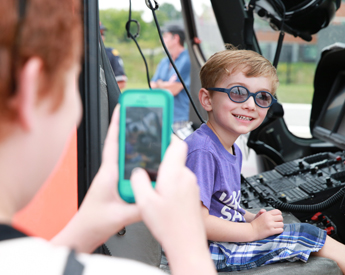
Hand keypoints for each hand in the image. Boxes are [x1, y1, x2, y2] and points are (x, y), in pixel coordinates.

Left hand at [79, 104, 140, 233]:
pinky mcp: (117, 184)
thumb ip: (140, 206)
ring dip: (136, 143)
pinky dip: (139, 160)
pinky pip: (129, 167)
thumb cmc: (93, 222)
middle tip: (141, 114)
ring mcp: (113, 178)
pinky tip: (148, 162)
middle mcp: (110, 172)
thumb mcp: (120, 215)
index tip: (123, 107)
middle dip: (130, 127)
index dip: (118, 123)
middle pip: (122, 144)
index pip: (113, 142)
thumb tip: (157, 195)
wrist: (83, 233)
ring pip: (126, 155)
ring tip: (149, 134)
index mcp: (108, 173)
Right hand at [130, 137, 215, 274]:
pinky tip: (163, 195)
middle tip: (150, 160)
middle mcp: (186, 176)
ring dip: (166, 171)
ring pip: (177, 169)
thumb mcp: (144, 203)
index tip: (160, 126)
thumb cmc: (170, 226)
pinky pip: (181, 180)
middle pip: (175, 155)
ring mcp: (191, 185)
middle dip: (162, 156)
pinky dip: (171, 182)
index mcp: (174, 174)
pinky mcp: (192, 194)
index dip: (167, 135)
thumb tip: (137, 171)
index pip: (176, 143)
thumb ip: (138, 181)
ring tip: (154, 185)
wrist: (187, 244)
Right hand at [250, 209, 283, 239]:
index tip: (277, 217)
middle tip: (276, 223)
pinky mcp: (271, 231)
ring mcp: (270, 225)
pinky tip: (276, 231)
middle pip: (281, 218)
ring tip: (276, 227)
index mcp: (266, 214)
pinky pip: (280, 230)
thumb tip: (264, 211)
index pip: (278, 212)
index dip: (279, 215)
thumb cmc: (255, 224)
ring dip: (280, 226)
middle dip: (280, 221)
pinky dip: (279, 231)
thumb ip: (262, 212)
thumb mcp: (258, 215)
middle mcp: (269, 218)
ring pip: (281, 224)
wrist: (251, 230)